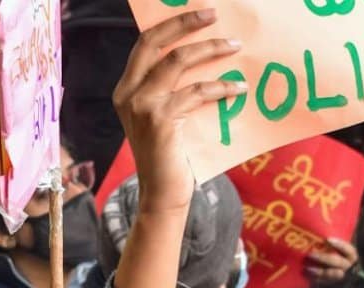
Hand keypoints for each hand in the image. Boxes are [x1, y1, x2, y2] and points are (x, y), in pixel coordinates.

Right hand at [110, 9, 243, 287]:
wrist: (164, 194)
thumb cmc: (170, 155)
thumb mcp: (166, 115)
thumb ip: (174, 88)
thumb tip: (206, 54)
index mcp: (126, 90)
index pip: (145, 44)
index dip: (172, 25)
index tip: (201, 14)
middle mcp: (128, 94)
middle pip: (156, 44)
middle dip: (186, 24)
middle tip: (215, 15)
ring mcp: (141, 106)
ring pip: (177, 62)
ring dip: (210, 50)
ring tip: (235, 47)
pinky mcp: (160, 120)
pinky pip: (195, 92)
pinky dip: (220, 87)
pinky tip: (238, 88)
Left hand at [305, 238, 358, 282]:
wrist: (340, 278)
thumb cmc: (335, 254)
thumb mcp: (337, 247)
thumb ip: (332, 240)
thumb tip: (323, 220)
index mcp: (350, 256)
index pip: (349, 250)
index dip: (340, 245)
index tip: (327, 239)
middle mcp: (347, 266)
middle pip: (338, 262)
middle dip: (324, 258)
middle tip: (310, 254)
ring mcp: (339, 276)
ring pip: (332, 275)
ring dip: (319, 271)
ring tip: (307, 268)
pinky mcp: (330, 284)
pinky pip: (324, 282)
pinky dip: (315, 278)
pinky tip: (306, 273)